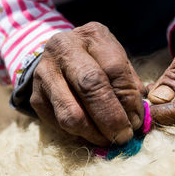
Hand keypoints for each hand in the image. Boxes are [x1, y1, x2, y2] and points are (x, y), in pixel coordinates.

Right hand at [30, 22, 145, 145]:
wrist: (59, 57)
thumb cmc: (98, 61)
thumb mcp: (117, 62)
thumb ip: (129, 85)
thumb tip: (138, 118)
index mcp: (92, 36)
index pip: (114, 70)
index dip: (128, 100)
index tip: (137, 121)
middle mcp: (64, 49)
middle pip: (90, 87)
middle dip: (111, 119)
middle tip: (123, 136)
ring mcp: (45, 73)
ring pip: (70, 114)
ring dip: (94, 134)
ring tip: (108, 139)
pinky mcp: (35, 97)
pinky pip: (59, 125)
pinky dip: (79, 136)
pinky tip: (91, 135)